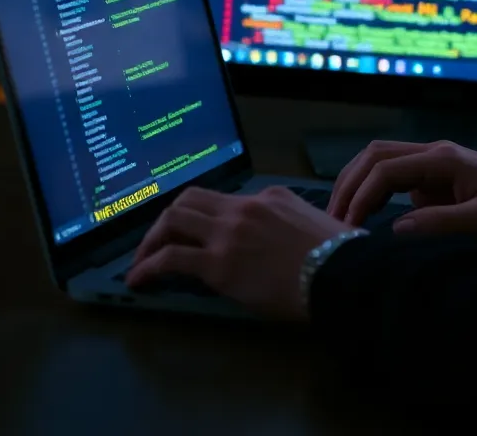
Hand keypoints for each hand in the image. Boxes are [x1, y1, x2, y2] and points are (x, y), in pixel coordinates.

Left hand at [124, 185, 351, 319]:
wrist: (337, 273)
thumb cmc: (334, 256)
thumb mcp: (307, 224)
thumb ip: (281, 225)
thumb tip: (268, 243)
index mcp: (268, 197)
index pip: (222, 199)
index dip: (200, 218)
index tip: (191, 235)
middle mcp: (243, 207)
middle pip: (189, 199)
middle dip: (167, 220)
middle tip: (157, 243)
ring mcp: (228, 232)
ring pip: (174, 218)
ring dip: (152, 239)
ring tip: (142, 262)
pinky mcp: (219, 263)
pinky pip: (171, 257)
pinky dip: (148, 266)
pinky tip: (139, 280)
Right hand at [327, 139, 476, 238]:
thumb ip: (441, 223)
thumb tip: (393, 230)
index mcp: (443, 158)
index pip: (385, 169)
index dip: (360, 195)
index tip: (346, 229)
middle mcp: (434, 155)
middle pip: (376, 156)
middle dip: (349, 183)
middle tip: (331, 221)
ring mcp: (436, 167)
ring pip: (384, 165)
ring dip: (360, 187)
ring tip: (342, 221)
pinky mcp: (440, 182)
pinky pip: (398, 183)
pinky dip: (376, 197)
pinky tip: (369, 223)